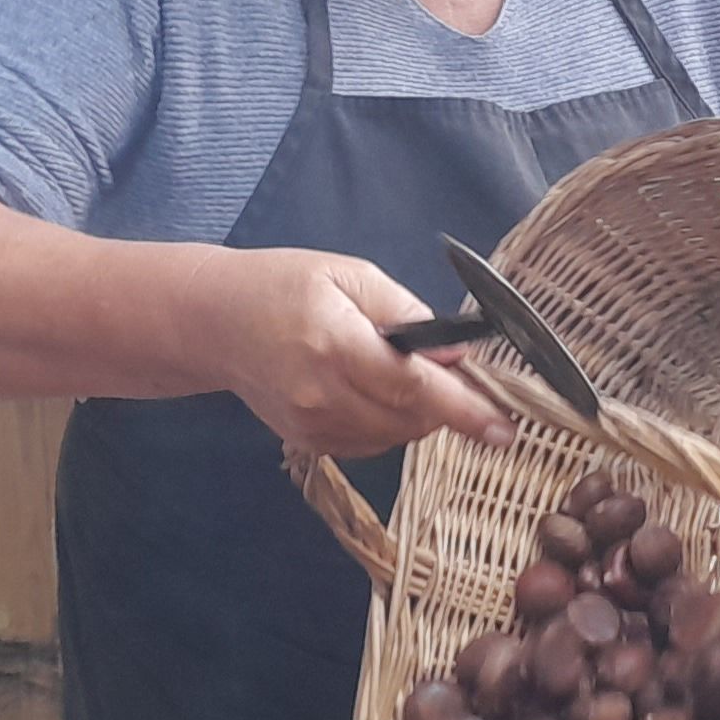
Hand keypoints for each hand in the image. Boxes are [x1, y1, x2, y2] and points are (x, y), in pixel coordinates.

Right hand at [192, 247, 512, 459]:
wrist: (215, 322)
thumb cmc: (284, 285)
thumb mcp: (350, 275)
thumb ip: (406, 314)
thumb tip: (456, 355)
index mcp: (334, 342)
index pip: (413, 386)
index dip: (465, 408)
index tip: (504, 427)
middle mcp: (321, 394)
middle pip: (411, 417)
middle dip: (448, 404)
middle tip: (459, 376)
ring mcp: (312, 425)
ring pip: (396, 436)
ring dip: (419, 413)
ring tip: (404, 374)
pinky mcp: (308, 442)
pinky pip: (372, 444)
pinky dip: (390, 423)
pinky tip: (374, 391)